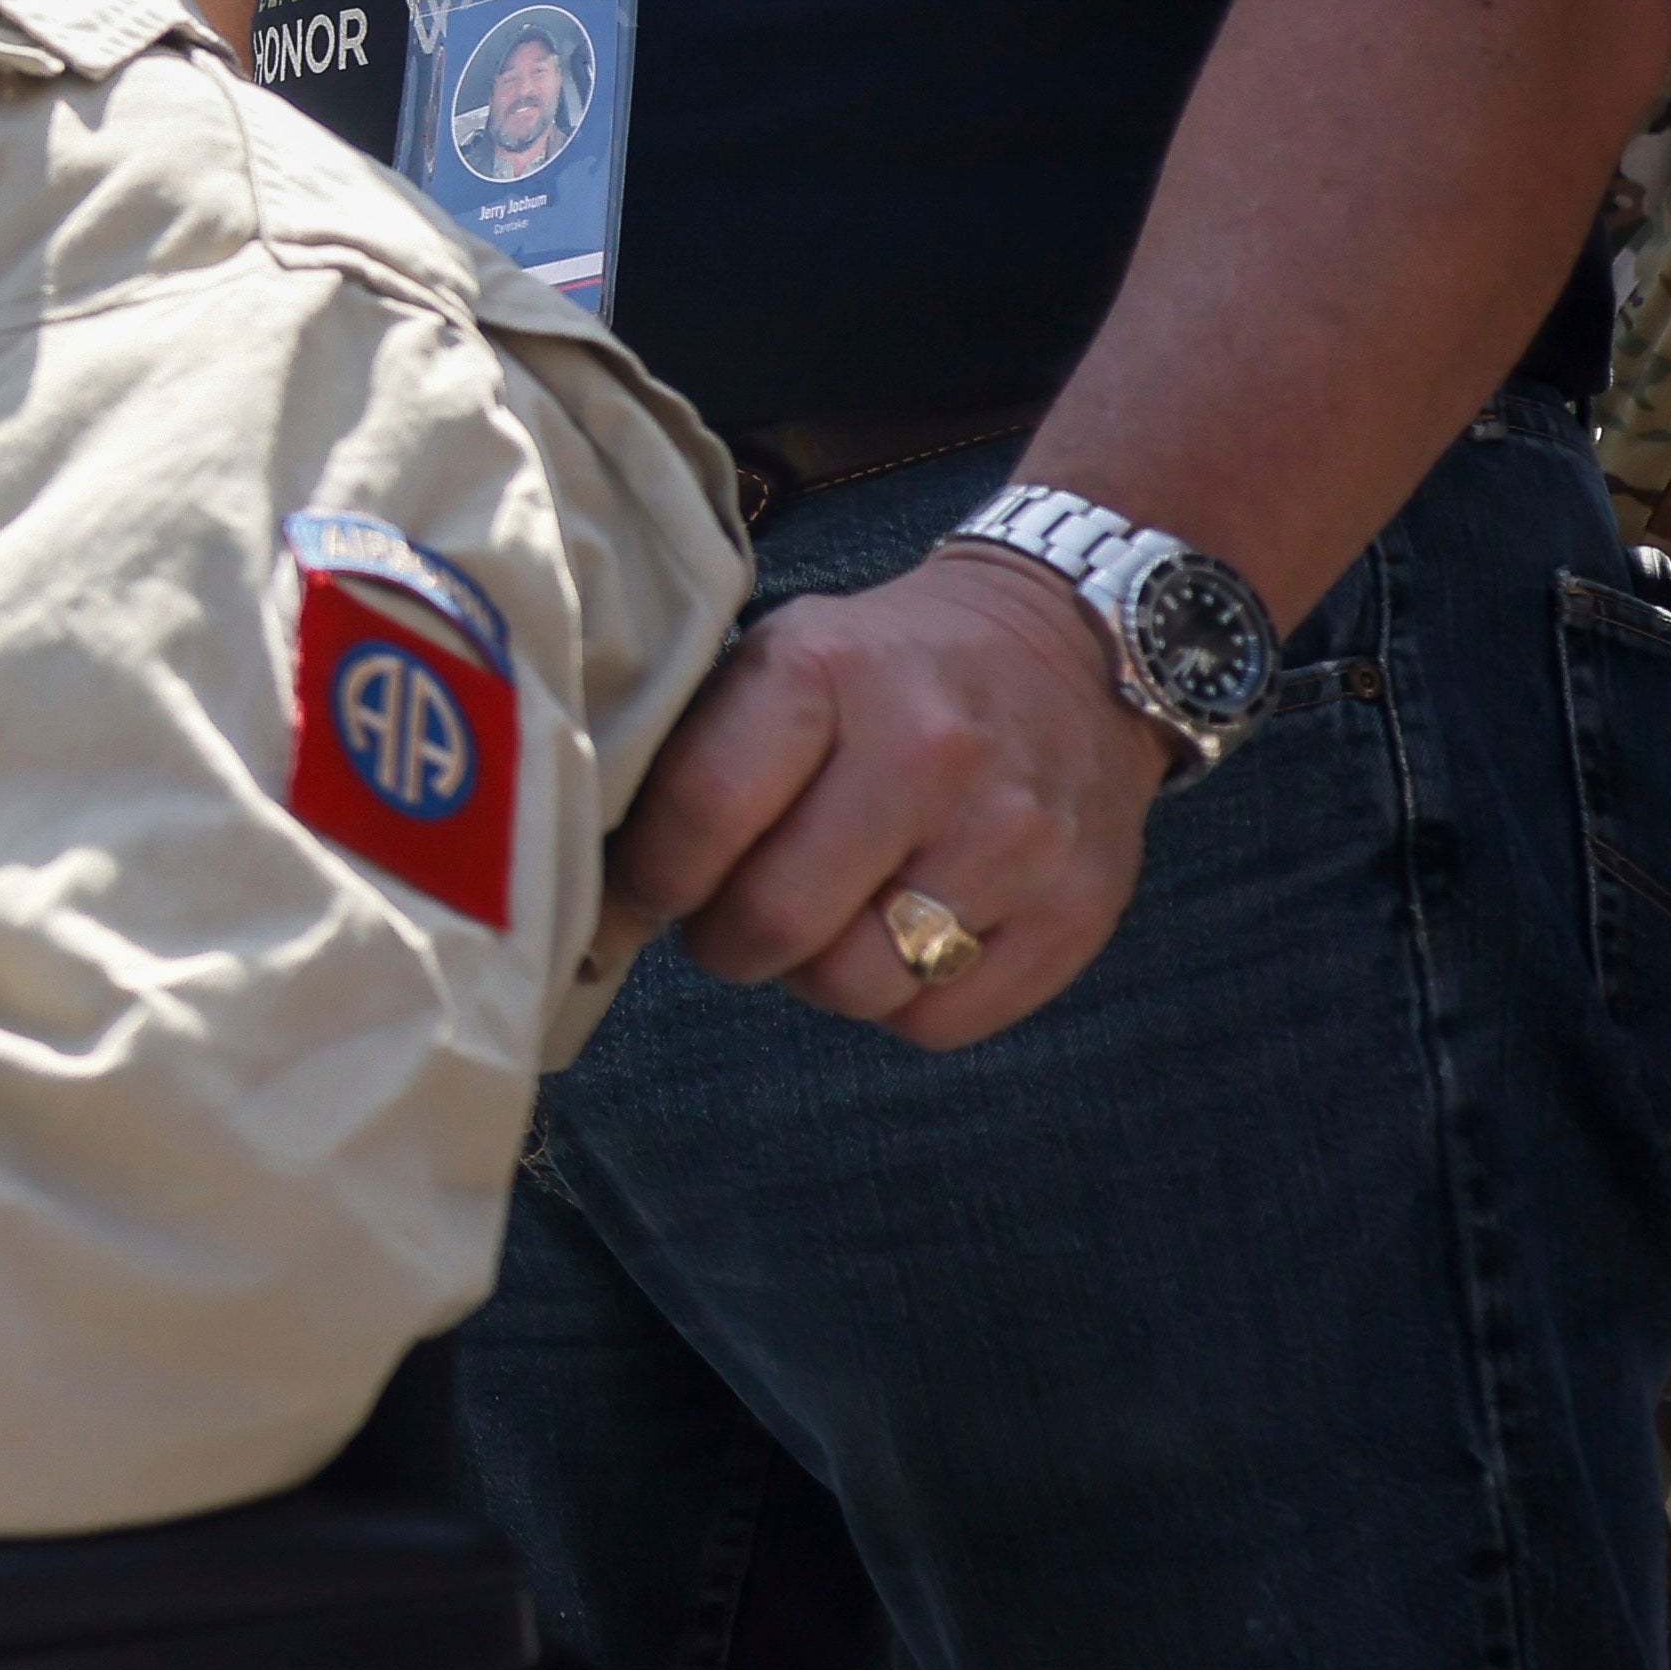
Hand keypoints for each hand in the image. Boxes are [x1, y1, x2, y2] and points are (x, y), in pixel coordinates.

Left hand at [612, 549, 1172, 1048]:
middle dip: (725, 941)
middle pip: (773, 922)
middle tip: (730, 921)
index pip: (699, 816)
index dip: (645, 883)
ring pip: (854, 986)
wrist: (1065, 648)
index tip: (636, 899)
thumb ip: (691, 759)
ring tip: (825, 919)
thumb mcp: (779, 657)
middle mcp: (926, 753)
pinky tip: (902, 935)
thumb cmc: (884, 667)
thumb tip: (595, 897)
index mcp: (825, 672)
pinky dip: (899, 1000)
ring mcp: (1011, 837)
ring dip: (813, 975)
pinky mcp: (1075, 909)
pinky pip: (937, 1021)